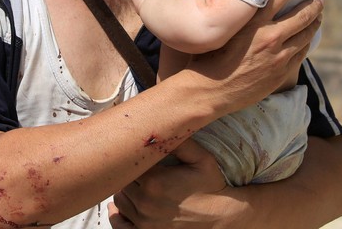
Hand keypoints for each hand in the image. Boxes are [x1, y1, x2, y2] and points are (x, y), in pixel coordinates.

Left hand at [109, 139, 238, 227]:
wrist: (223, 218)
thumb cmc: (212, 187)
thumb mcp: (202, 159)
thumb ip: (181, 141)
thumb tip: (164, 124)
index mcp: (154, 180)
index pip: (129, 163)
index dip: (134, 158)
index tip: (141, 156)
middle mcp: (145, 202)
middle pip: (122, 181)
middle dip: (130, 174)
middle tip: (141, 170)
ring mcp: (144, 221)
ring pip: (119, 200)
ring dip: (126, 192)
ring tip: (138, 186)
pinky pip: (120, 224)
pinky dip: (118, 216)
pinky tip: (124, 208)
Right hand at [186, 0, 321, 115]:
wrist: (211, 90)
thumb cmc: (209, 56)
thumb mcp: (223, 28)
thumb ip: (238, 14)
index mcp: (254, 22)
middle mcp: (270, 36)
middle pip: (302, 15)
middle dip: (314, 5)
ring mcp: (279, 56)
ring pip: (306, 35)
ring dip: (314, 22)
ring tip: (318, 15)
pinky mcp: (281, 72)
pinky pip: (301, 53)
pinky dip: (306, 42)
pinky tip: (307, 38)